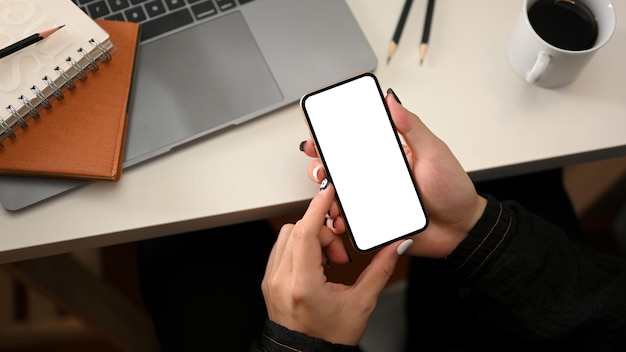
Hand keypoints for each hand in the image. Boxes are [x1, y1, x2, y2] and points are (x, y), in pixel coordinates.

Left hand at [262, 182, 410, 344]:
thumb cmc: (330, 338)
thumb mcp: (361, 303)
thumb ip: (380, 270)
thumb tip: (396, 245)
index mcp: (303, 284)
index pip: (306, 231)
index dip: (318, 207)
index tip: (328, 192)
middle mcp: (282, 279)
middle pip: (298, 229)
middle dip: (323, 231)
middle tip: (340, 255)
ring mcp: (272, 280)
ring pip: (287, 236)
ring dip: (311, 238)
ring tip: (329, 261)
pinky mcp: (269, 281)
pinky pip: (281, 249)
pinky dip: (299, 247)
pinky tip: (316, 264)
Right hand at [300, 91, 486, 257]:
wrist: (463, 229)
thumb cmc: (453, 190)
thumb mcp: (434, 152)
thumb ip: (412, 127)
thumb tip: (392, 100)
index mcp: (388, 156)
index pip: (354, 143)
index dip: (332, 138)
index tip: (318, 135)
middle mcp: (377, 177)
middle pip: (339, 169)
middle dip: (321, 166)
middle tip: (321, 167)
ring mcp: (374, 201)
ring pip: (340, 195)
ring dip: (328, 195)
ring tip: (331, 196)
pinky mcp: (375, 223)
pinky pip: (351, 221)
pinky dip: (340, 221)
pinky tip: (340, 220)